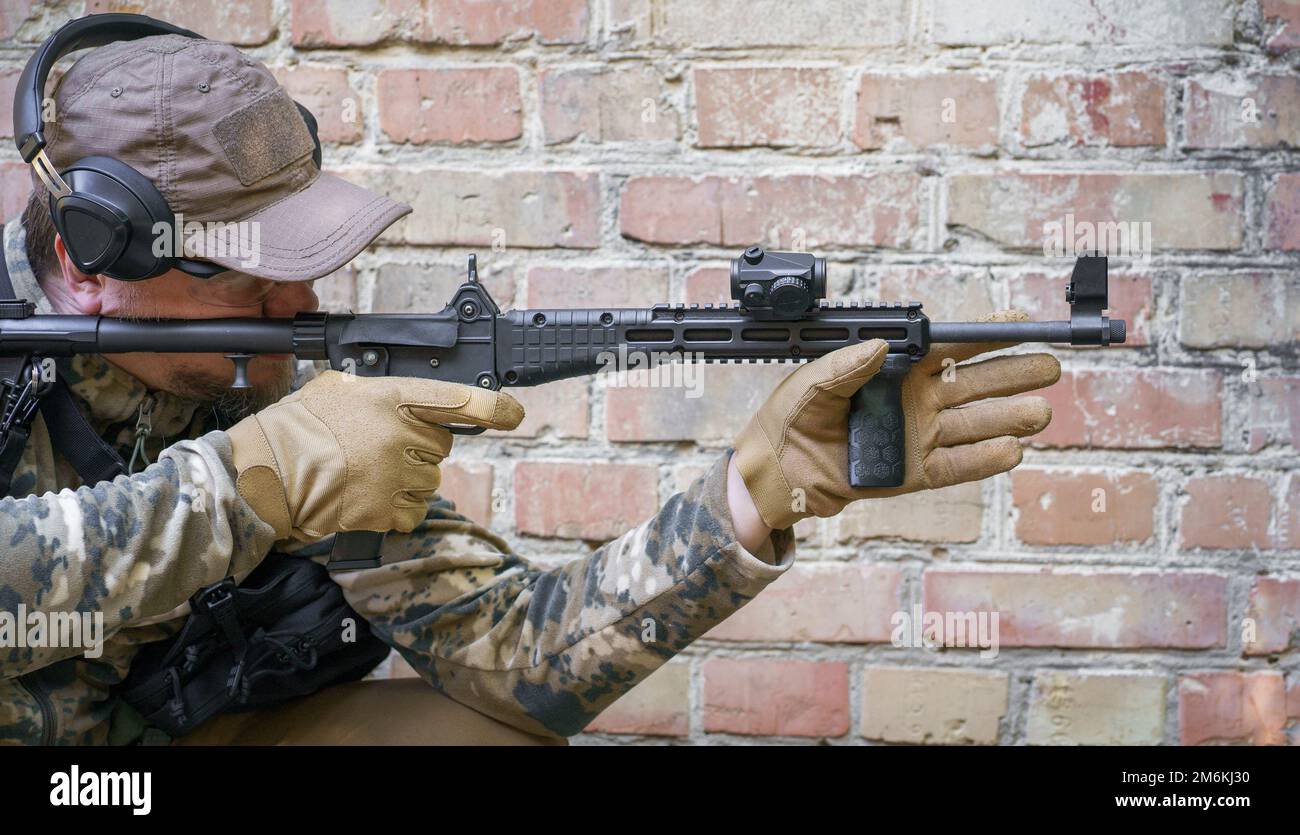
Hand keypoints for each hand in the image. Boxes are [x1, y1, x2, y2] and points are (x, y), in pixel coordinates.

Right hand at [227, 370, 523, 539]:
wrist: (266, 474)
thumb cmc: (295, 429)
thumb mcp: (337, 390)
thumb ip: (376, 391)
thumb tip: (399, 400)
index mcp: (392, 398)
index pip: (456, 400)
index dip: (491, 407)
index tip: (514, 412)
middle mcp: (401, 435)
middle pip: (441, 444)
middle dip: (419, 446)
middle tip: (379, 447)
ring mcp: (397, 474)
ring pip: (430, 479)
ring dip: (408, 478)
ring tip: (365, 472)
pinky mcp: (388, 509)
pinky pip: (414, 510)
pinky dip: (397, 508)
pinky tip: (368, 497)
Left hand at [732, 311, 1060, 530]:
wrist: (779, 473)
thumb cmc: (790, 419)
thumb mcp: (810, 384)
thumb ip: (846, 366)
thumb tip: (879, 346)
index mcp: (895, 368)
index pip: (950, 347)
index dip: (986, 336)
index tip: (1020, 325)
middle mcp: (915, 399)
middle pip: (975, 382)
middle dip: (1014, 373)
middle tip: (1049, 366)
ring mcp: (919, 435)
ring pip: (975, 423)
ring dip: (1009, 417)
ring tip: (1040, 412)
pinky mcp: (915, 472)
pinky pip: (957, 464)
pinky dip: (984, 459)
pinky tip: (1012, 451)